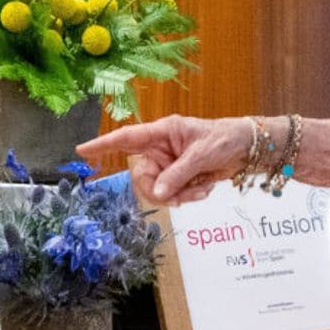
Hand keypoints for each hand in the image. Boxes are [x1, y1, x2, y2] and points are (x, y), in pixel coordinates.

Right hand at [76, 114, 250, 203]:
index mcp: (162, 132)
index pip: (126, 137)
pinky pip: (172, 195)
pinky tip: (206, 188)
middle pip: (141, 175)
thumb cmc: (225, 139)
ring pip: (157, 190)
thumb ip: (177, 174)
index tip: (81, 150)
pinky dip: (188, 196)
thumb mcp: (201, 155)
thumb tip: (156, 193)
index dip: (103, 144)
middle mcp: (161, 149)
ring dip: (179, 195)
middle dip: (159, 189)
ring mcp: (169, 165)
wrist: (247, 149)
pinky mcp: (179, 178)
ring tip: (202, 188)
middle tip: (182, 195)